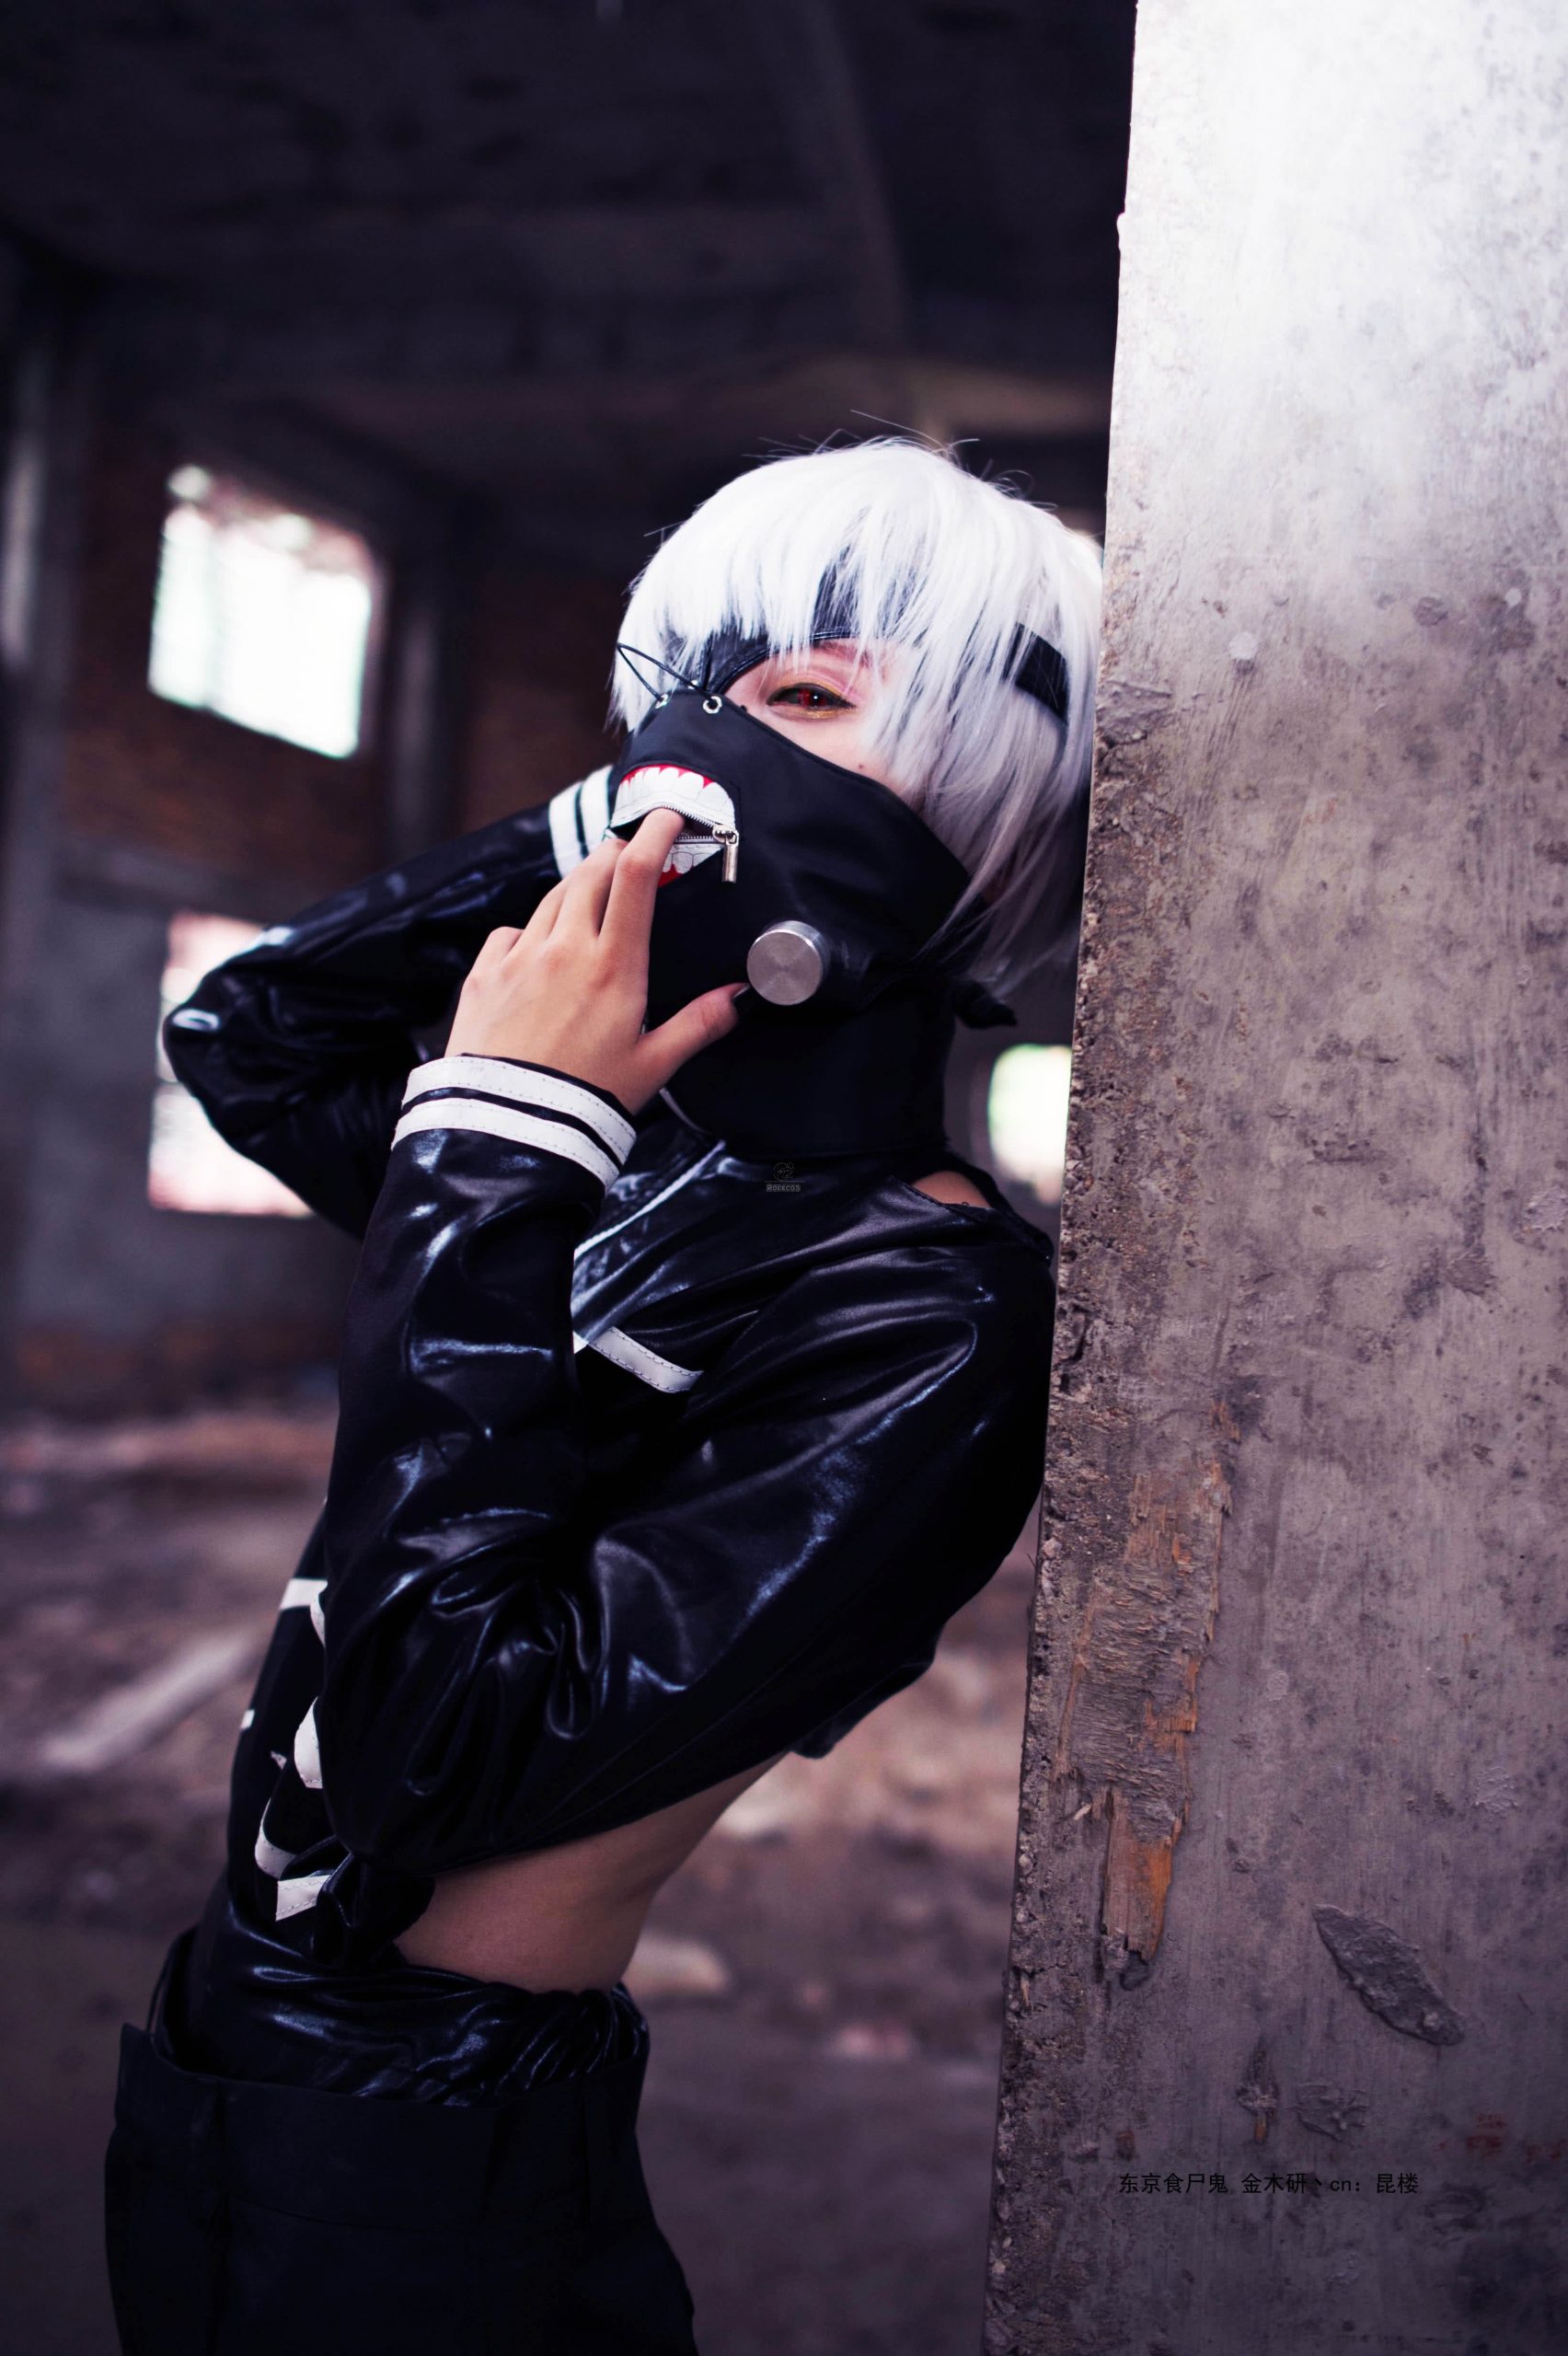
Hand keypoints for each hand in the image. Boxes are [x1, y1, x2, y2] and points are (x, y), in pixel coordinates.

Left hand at [445, 808, 742, 1114]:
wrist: (509, 1130)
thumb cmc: (585, 1101)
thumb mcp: (653, 1065)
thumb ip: (699, 1024)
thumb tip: (740, 996)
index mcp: (614, 966)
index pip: (636, 874)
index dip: (653, 833)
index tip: (667, 816)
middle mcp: (565, 948)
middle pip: (592, 870)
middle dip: (616, 852)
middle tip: (633, 855)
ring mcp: (520, 957)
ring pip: (553, 896)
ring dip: (578, 887)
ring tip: (593, 899)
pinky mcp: (485, 974)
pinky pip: (511, 930)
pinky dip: (532, 929)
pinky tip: (541, 950)